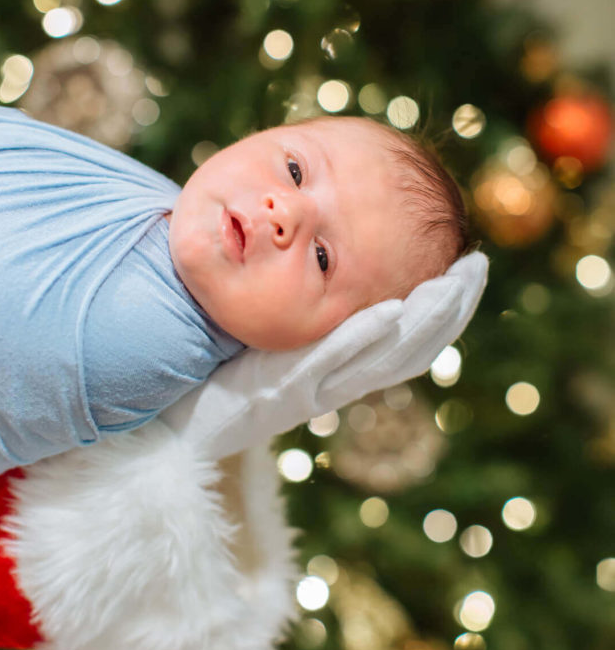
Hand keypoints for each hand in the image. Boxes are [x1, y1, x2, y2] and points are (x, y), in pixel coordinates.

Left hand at [159, 251, 488, 458]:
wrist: (176, 419)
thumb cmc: (223, 366)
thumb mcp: (271, 323)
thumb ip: (300, 292)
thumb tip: (317, 230)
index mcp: (338, 364)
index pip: (406, 336)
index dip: (444, 305)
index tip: (471, 265)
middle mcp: (334, 380)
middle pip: (406, 349)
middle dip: (445, 309)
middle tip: (474, 268)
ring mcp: (309, 390)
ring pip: (377, 359)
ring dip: (418, 323)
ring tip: (448, 286)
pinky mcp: (278, 396)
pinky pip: (325, 365)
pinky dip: (360, 340)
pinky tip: (386, 312)